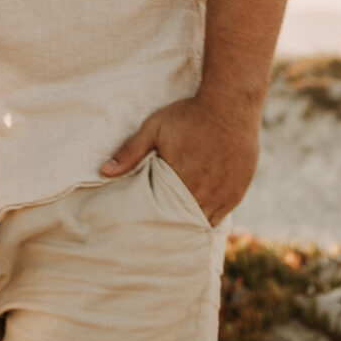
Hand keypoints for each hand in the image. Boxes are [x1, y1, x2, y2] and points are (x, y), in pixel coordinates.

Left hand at [99, 93, 260, 224]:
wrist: (230, 106)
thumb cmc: (189, 115)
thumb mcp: (154, 128)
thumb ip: (130, 152)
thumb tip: (104, 172)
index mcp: (179, 180)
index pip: (163, 215)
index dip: (155, 223)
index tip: (145, 227)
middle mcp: (202, 193)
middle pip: (183, 222)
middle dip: (171, 228)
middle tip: (158, 234)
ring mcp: (222, 194)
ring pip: (203, 222)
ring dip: (190, 225)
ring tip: (177, 231)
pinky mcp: (237, 192)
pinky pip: (222, 216)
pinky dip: (209, 219)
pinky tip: (199, 220)